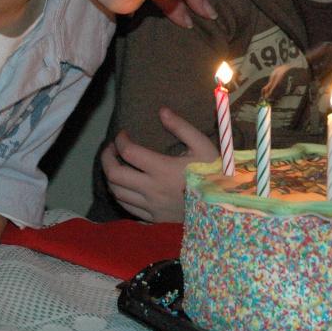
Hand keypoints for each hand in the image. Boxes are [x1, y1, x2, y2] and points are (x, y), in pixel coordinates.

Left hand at [100, 107, 218, 222]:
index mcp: (163, 169)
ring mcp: (152, 207)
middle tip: (111, 148)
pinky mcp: (154, 219)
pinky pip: (128, 208)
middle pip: (114, 175)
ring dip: (111, 177)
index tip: (123, 134)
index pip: (128, 153)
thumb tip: (162, 111)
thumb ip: (181, 127)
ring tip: (116, 165)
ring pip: (117, 193)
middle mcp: (152, 189)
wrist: (225, 206)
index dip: (120, 140)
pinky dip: (121, 194)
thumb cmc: (214, 173)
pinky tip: (126, 185)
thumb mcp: (202, 145)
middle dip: (107, 158)